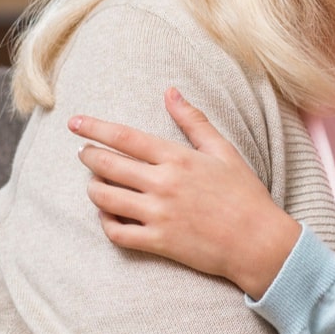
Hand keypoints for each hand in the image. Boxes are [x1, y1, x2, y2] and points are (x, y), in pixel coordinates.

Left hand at [70, 89, 302, 298]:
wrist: (259, 242)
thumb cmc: (245, 194)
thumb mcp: (223, 150)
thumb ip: (193, 121)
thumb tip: (170, 91)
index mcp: (178, 158)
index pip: (124, 137)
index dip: (94, 128)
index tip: (75, 123)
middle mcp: (163, 184)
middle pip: (108, 165)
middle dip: (88, 156)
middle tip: (83, 153)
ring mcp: (159, 214)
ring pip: (105, 198)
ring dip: (93, 188)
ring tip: (95, 183)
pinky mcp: (159, 242)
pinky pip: (117, 232)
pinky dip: (105, 222)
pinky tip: (107, 214)